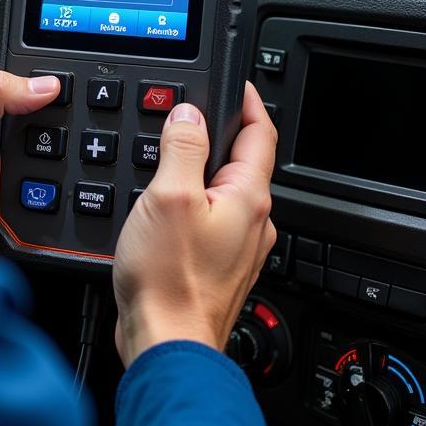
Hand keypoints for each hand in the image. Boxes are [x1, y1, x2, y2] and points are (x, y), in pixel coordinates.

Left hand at [0, 26, 60, 249]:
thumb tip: (43, 83)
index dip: (24, 33)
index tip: (57, 34)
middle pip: (24, 85)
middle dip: (47, 86)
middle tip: (70, 90)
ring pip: (35, 126)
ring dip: (49, 131)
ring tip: (67, 130)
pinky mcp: (0, 178)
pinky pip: (35, 164)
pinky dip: (47, 166)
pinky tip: (55, 167)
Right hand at [112, 83, 277, 367]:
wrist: (166, 343)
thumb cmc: (170, 281)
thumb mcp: (169, 197)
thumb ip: (182, 150)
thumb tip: (188, 115)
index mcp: (248, 197)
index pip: (260, 132)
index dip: (247, 100)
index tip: (235, 82)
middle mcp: (252, 221)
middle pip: (241, 160)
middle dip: (215, 133)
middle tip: (185, 115)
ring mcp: (237, 245)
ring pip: (223, 190)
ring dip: (200, 168)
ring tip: (167, 157)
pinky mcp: (216, 264)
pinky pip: (210, 217)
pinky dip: (191, 200)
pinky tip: (164, 206)